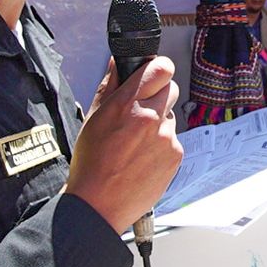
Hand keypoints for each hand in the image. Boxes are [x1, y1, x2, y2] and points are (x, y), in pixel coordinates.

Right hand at [65, 57, 182, 234]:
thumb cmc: (91, 163)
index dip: (157, 69)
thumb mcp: (93, 117)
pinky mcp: (175, 155)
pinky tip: (142, 157)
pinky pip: (173, 138)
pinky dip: (161, 144)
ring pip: (169, 115)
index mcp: (127, 104)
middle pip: (169, 88)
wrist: (98, 204)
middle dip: (156, 95)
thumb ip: (110, 85)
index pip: (161, 68)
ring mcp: (166, 138)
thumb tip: (118, 62)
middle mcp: (150, 118)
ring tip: (135, 143)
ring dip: (158, 123)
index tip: (153, 74)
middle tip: (139, 112)